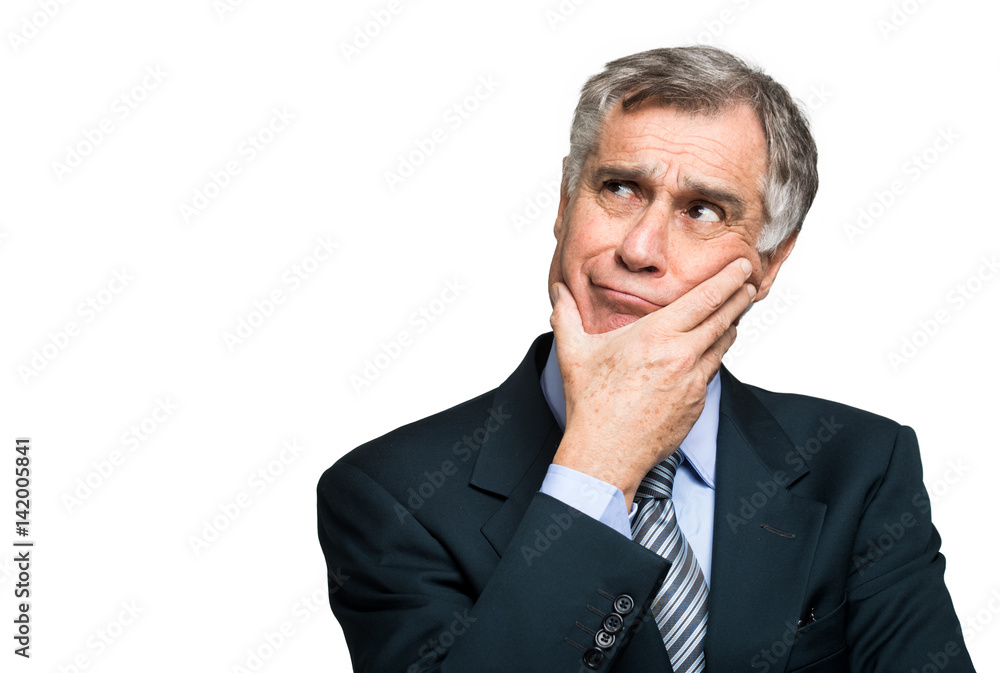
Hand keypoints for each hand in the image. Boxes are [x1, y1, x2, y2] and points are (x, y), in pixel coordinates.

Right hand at [549, 258, 755, 508]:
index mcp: (655, 335)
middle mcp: (681, 354)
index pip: (705, 298)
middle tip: (751, 281)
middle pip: (724, 316)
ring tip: (736, 310)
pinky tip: (713, 347)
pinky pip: (713, 369)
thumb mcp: (573, 352)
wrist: (606, 453)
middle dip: (741, 295)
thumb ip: (566, 315)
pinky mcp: (697, 402)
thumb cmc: (590, 403)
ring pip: (724, 343)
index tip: (742, 266)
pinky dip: (716, 352)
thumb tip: (558, 291)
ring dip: (732, 323)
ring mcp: (693, 380)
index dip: (728, 279)